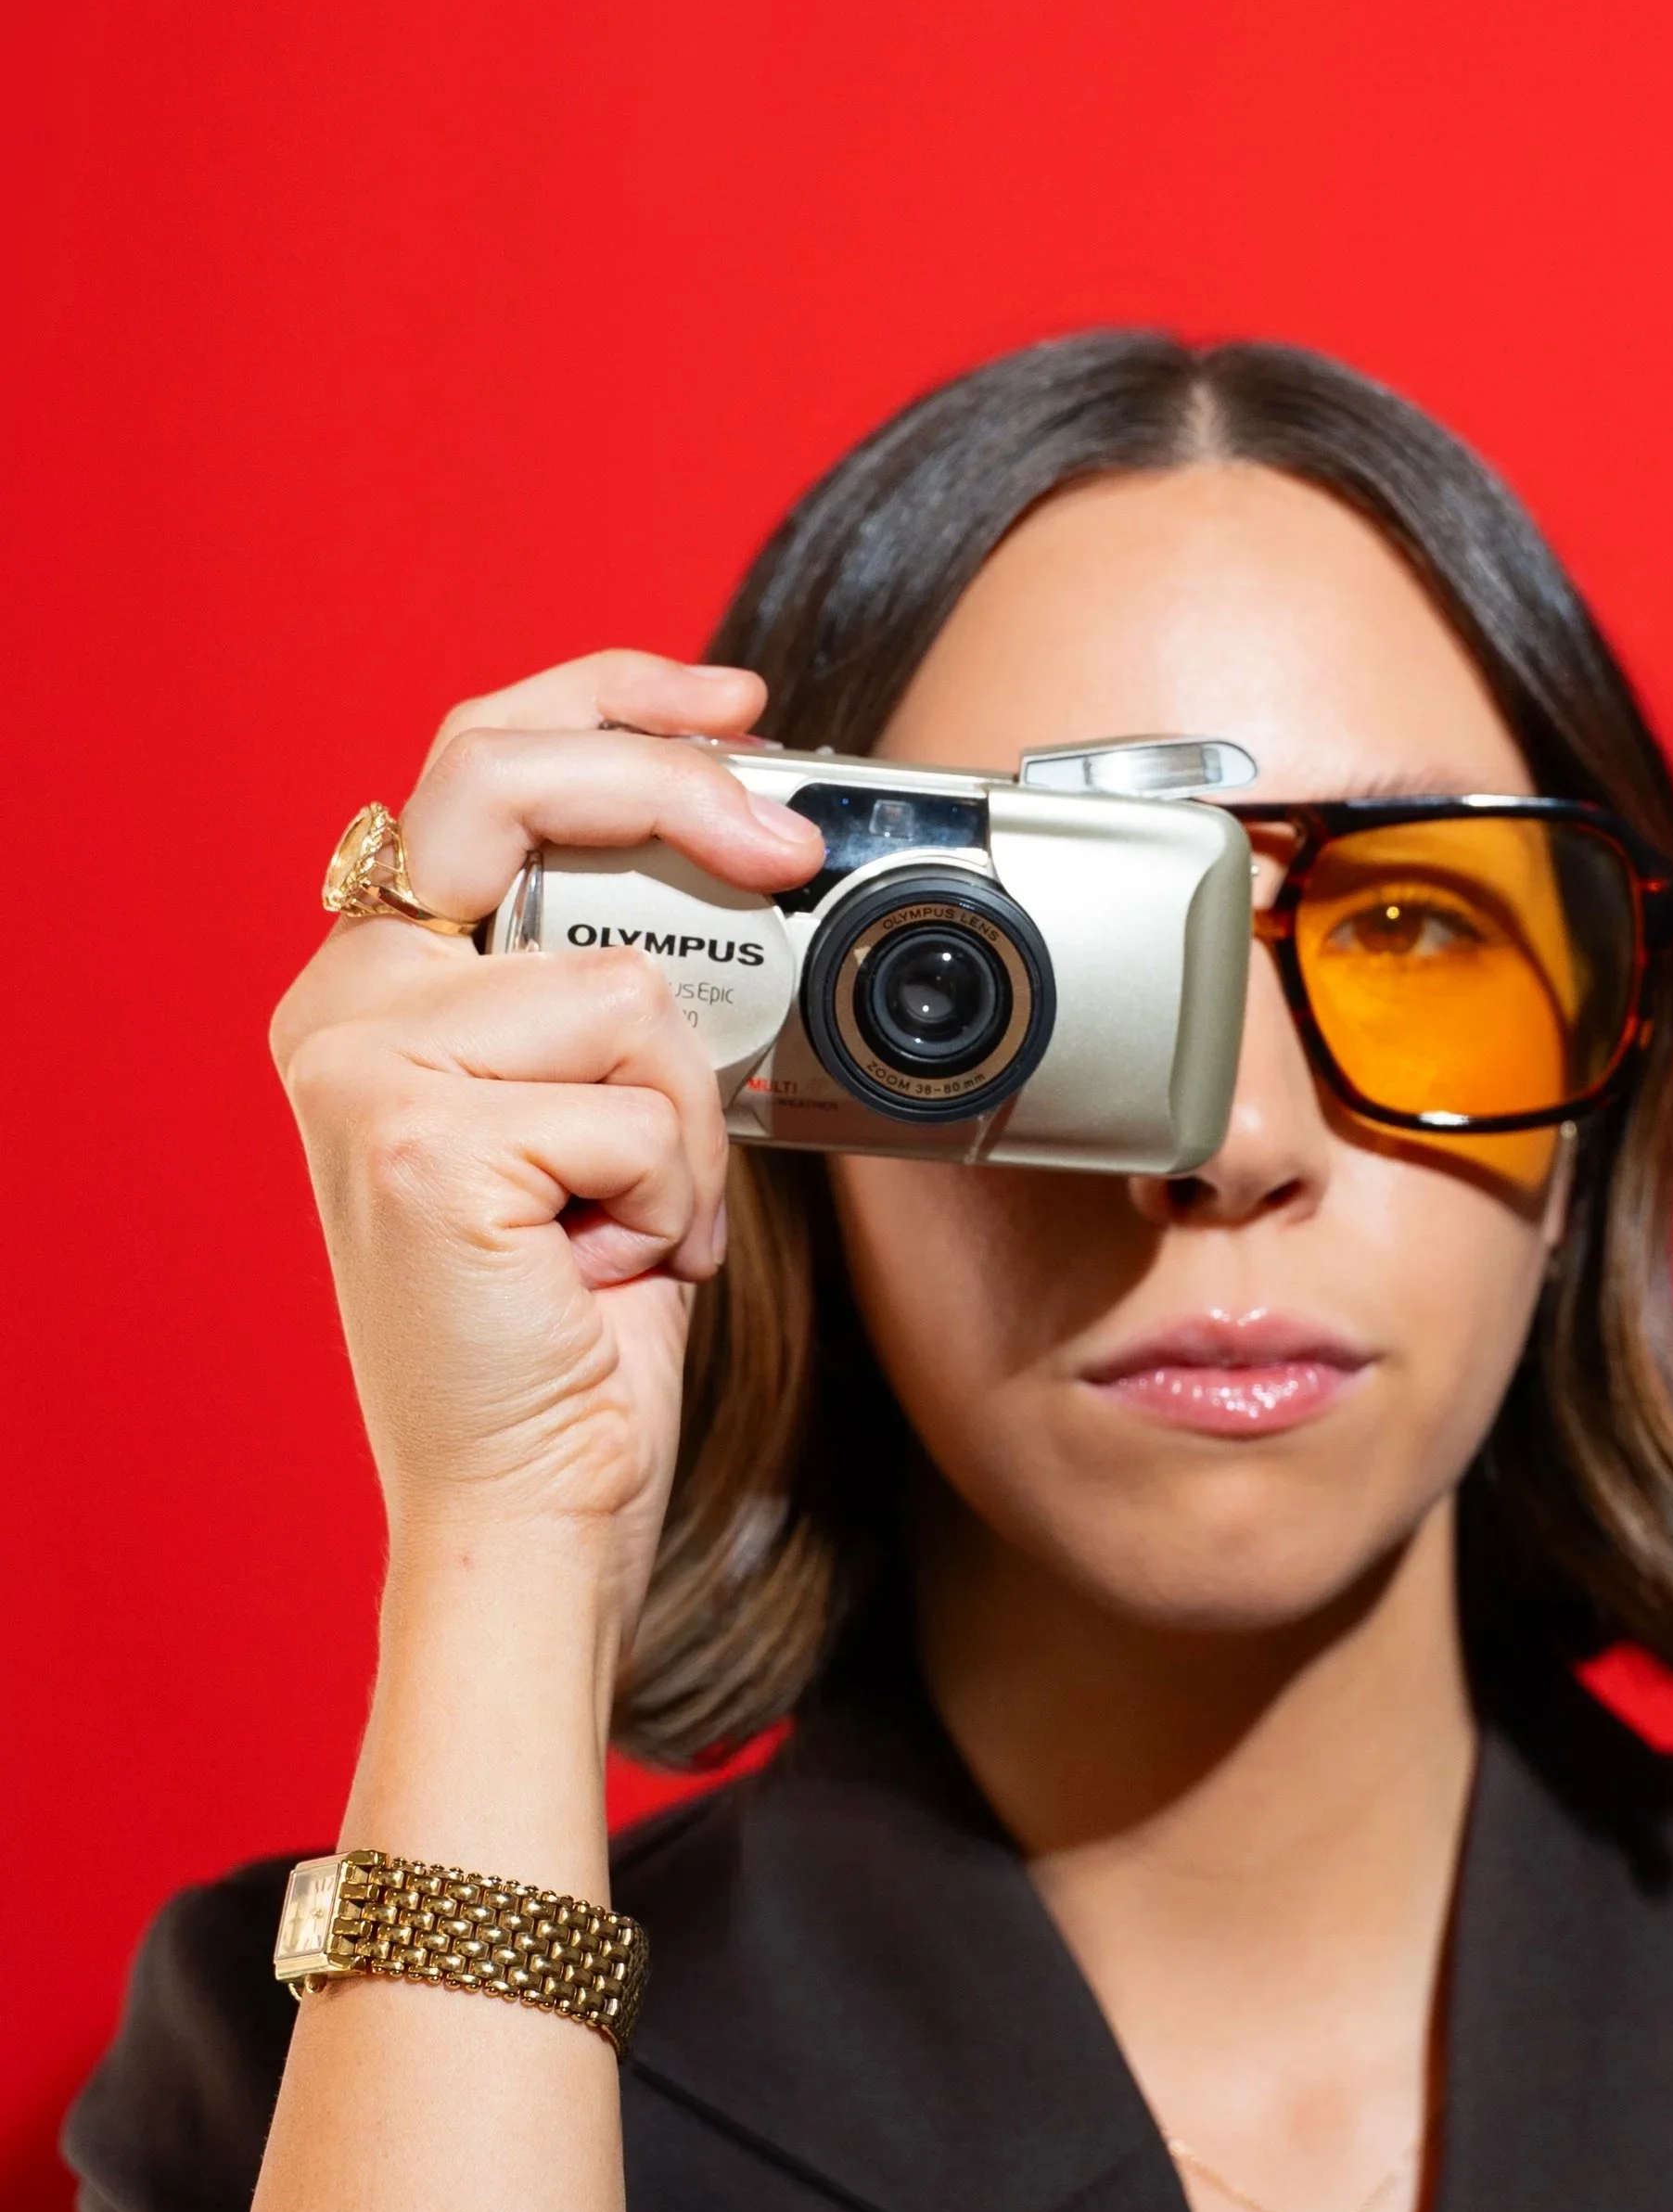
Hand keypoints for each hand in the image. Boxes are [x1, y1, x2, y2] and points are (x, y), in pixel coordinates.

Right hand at [272, 653, 820, 1643]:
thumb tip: (732, 871)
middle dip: (678, 788)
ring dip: (687, 1123)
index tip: (740, 707)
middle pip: (513, 779)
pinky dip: (674, 1192)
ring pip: (624, 986)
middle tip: (788, 848)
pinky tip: (614, 1265)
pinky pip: (638, 1100)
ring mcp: (365, 1065)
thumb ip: (606, 994)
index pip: (482, 761)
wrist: (527, 1510)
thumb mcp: (591, 1126)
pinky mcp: (420, 1137)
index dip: (616, 701)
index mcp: (380, 986)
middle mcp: (346, 1005)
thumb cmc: (570, 1341)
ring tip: (634, 1222)